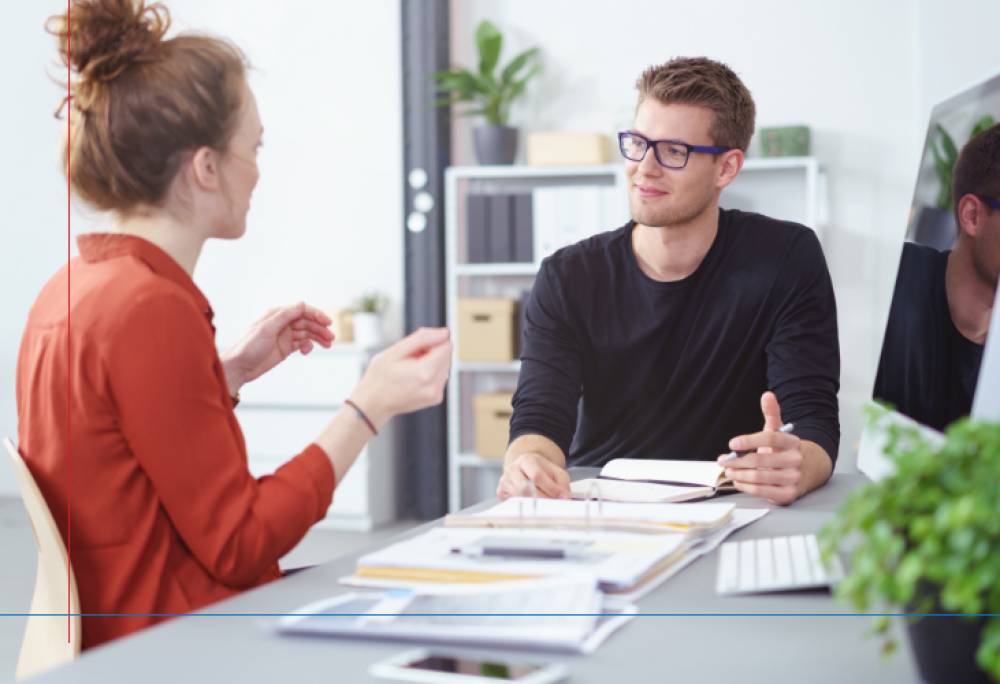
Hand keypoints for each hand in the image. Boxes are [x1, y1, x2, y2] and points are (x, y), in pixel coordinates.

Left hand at [221, 302, 333, 392]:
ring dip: (318, 338)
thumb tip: (302, 303)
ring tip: (328, 345)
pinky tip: (307, 352)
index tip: (328, 323)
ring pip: (307, 333)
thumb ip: (285, 315)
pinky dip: (307, 346)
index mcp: (277, 314)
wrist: (239, 367)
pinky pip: (302, 344)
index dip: (316, 315)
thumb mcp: (267, 329)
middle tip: (330, 338)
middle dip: (320, 329)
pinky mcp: (285, 348)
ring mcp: (284, 336)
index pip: (301, 311)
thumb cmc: (248, 347)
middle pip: (307, 322)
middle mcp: (282, 323)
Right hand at [349, 327, 451, 428]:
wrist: (374, 403)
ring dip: (431, 363)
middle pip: (447, 356)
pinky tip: (414, 378)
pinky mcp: (436, 398)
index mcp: (425, 372)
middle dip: (431, 352)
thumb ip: (422, 339)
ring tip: (410, 370)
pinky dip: (431, 373)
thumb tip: (445, 332)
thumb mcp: (395, 351)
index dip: (431, 342)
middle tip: (409, 360)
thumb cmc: (379, 377)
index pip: (446, 346)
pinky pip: (440, 377)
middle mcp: (434, 385)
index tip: (415, 349)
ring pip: (445, 366)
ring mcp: (436, 394)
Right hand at [497, 452, 570, 499]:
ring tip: (544, 505)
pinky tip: (530, 503)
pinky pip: (512, 504)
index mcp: (526, 460)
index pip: (536, 476)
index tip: (561, 497)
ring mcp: (505, 481)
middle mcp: (512, 469)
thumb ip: (562, 483)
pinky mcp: (501, 492)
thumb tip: (564, 497)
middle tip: (553, 505)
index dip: (550, 488)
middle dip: (541, 500)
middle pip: (525, 489)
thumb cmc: (542, 470)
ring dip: (534, 505)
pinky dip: (524, 507)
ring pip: (519, 499)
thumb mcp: (556, 472)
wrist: (527, 467)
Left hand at [717, 391, 802, 505]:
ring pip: (759, 477)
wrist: (810, 471)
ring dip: (739, 474)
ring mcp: (793, 478)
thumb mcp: (780, 432)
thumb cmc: (786, 451)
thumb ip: (772, 414)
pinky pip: (762, 491)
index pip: (770, 438)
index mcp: (793, 442)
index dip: (749, 440)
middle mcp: (796, 460)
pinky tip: (739, 481)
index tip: (732, 444)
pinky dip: (746, 487)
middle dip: (737, 461)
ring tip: (729, 471)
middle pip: (761, 460)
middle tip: (724, 461)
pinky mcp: (788, 495)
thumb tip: (767, 395)